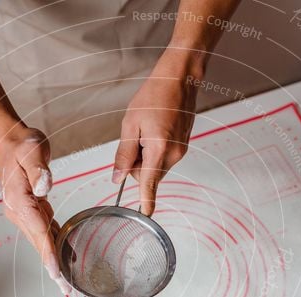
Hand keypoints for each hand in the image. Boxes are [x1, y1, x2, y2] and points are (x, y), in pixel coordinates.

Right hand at [0, 126, 69, 293]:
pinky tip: (65, 257)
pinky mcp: (31, 211)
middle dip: (52, 267)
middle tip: (66, 289)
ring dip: (54, 261)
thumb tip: (45, 187)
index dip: (48, 253)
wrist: (9, 143)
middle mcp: (19, 212)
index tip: (56, 273)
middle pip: (39, 244)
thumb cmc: (22, 146)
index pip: (37, 231)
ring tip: (67, 283)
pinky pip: (44, 233)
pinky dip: (54, 246)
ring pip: (41, 242)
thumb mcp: (32, 150)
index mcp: (19, 200)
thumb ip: (39, 169)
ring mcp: (24, 214)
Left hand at [113, 55, 198, 214]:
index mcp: (159, 150)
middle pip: (147, 175)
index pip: (149, 183)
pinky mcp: (182, 147)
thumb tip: (117, 176)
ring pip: (154, 166)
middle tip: (135, 136)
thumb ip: (123, 153)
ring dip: (145, 154)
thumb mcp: (130, 124)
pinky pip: (162, 157)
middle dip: (136, 163)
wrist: (180, 79)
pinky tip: (156, 127)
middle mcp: (174, 154)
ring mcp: (180, 151)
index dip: (146, 200)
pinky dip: (154, 148)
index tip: (145, 214)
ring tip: (148, 128)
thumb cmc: (155, 95)